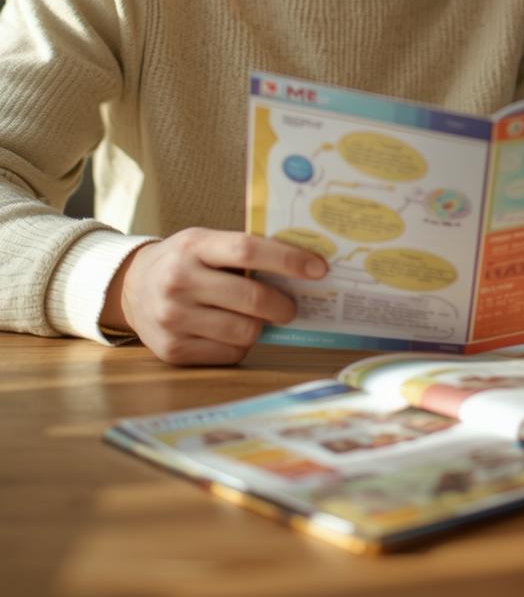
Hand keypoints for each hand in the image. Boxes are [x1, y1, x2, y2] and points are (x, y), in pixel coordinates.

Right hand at [102, 228, 328, 365]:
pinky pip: (229, 354)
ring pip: (244, 332)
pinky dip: (239, 345)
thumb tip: (304, 266)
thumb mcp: (205, 242)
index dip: (289, 260)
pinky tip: (230, 331)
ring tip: (255, 318)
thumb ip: (243, 251)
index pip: (248, 250)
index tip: (318, 269)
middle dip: (283, 306)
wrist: (131, 288)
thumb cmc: (184, 262)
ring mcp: (173, 318)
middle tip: (291, 307)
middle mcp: (179, 281)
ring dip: (260, 327)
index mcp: (193, 246)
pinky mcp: (173, 350)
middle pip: (252, 299)